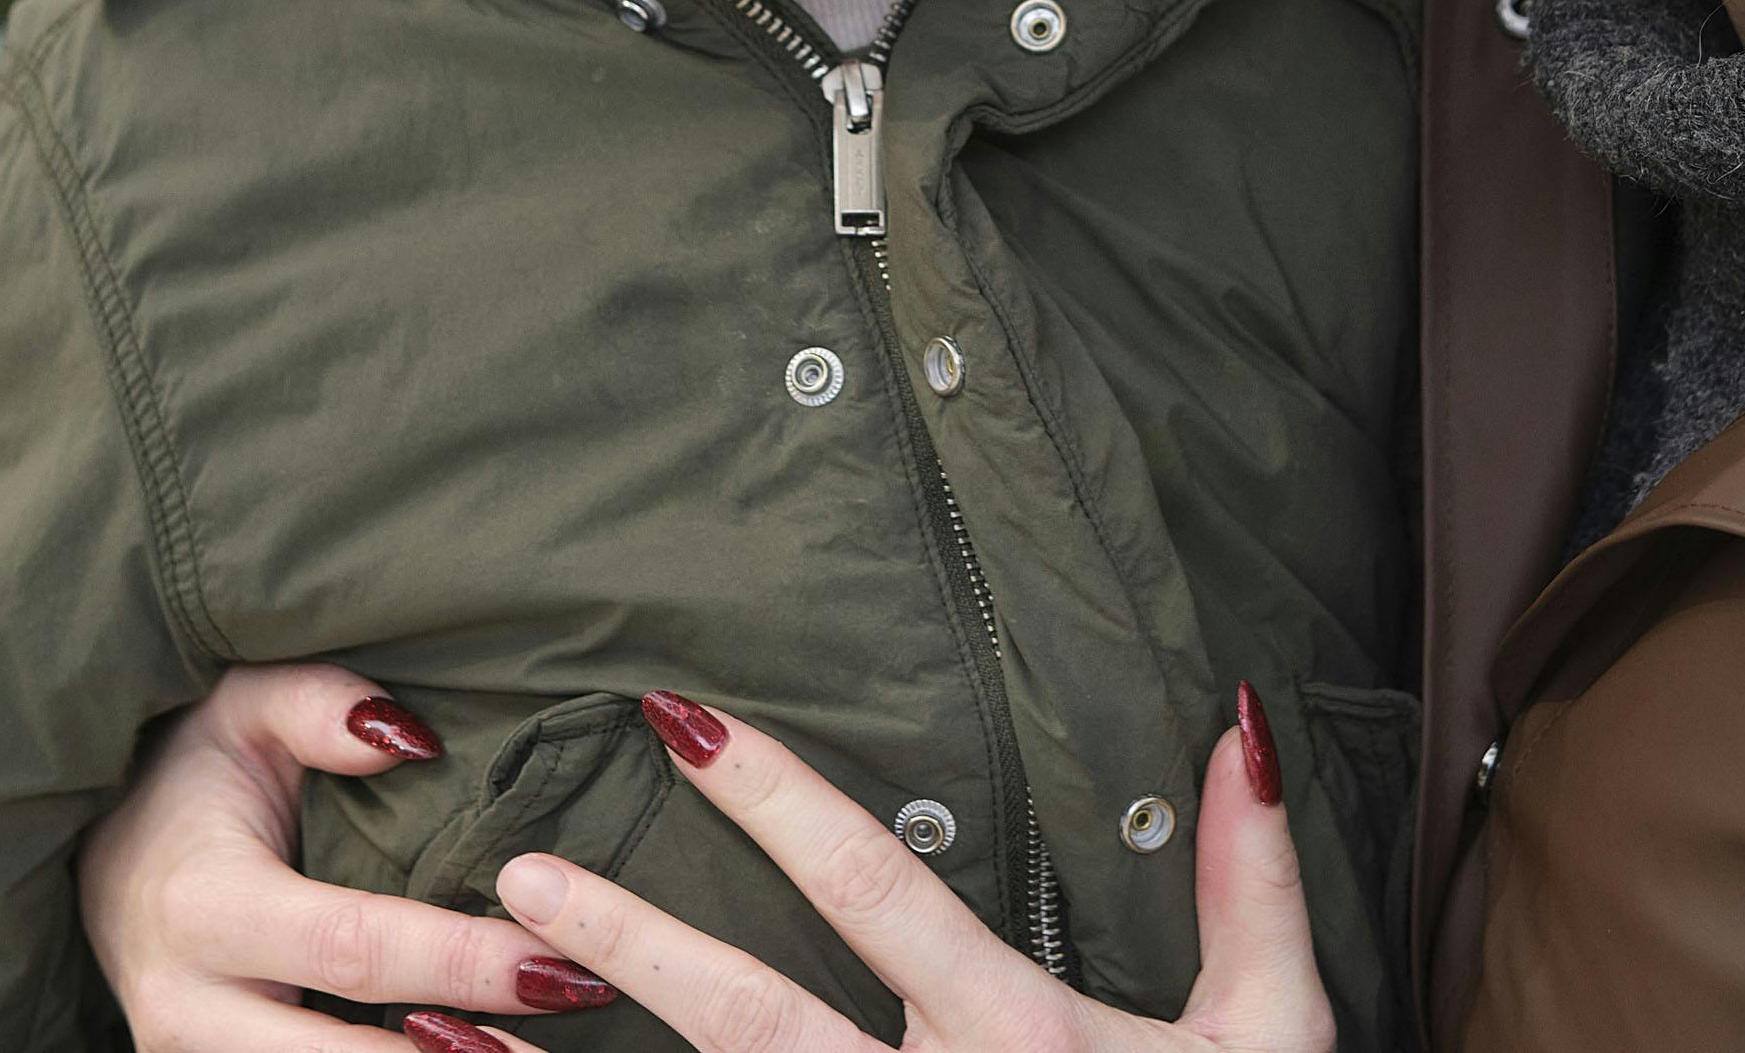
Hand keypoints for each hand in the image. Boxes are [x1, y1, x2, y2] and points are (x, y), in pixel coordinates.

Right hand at [77, 660, 615, 1050]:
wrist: (96, 857)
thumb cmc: (187, 772)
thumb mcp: (240, 704)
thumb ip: (321, 704)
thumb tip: (410, 738)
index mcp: (204, 906)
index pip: (356, 948)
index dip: (463, 961)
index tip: (564, 962)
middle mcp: (189, 1006)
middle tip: (575, 1021)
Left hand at [492, 685, 1333, 1052]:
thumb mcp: (1275, 1031)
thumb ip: (1251, 882)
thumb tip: (1239, 726)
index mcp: (1023, 1038)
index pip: (877, 892)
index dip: (778, 802)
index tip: (681, 723)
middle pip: (756, 1020)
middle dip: (636, 939)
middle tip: (521, 873)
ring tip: (469, 1017)